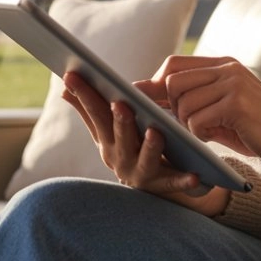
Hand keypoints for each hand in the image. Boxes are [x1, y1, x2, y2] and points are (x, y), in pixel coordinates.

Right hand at [60, 71, 228, 216]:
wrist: (152, 186)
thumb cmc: (128, 148)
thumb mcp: (107, 130)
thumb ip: (89, 109)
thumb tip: (65, 83)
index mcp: (107, 140)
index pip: (95, 113)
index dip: (84, 94)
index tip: (72, 74)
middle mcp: (120, 158)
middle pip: (120, 138)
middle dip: (120, 121)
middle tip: (121, 104)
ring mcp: (141, 173)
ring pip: (146, 160)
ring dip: (150, 147)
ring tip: (156, 132)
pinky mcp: (164, 185)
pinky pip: (175, 182)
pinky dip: (184, 180)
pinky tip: (195, 176)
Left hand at [136, 55, 260, 175]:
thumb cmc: (255, 129)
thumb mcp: (223, 108)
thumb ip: (195, 99)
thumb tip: (150, 95)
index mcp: (224, 64)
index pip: (175, 63)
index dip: (155, 82)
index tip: (145, 101)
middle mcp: (228, 68)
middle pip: (172, 80)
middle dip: (169, 106)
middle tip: (182, 124)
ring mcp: (233, 84)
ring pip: (183, 102)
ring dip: (186, 124)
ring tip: (203, 132)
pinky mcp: (237, 104)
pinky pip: (196, 120)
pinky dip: (198, 134)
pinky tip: (212, 137)